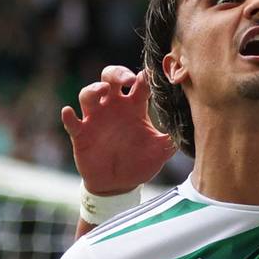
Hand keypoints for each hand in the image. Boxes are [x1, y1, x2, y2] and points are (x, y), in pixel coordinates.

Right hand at [61, 66, 175, 194]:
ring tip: (102, 91)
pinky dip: (68, 116)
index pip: (139, 84)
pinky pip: (72, 122)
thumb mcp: (160, 152)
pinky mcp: (81, 134)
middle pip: (110, 78)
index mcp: (135, 108)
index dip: (144, 76)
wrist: (119, 185)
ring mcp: (96, 119)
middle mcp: (114, 108)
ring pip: (89, 93)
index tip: (151, 74)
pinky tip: (69, 113)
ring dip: (93, 89)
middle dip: (117, 73)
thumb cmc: (140, 163)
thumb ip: (172, 139)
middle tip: (127, 78)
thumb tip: (190, 131)